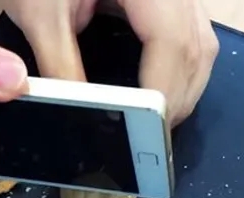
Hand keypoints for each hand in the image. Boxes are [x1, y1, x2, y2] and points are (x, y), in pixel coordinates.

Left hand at [4, 0, 218, 127]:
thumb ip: (60, 65)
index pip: (170, 40)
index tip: (145, 129)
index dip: (161, 90)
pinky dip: (180, 73)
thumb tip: (82, 115)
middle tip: (149, 139)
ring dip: (182, 90)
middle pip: (195, 48)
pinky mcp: (171, 1)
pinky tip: (161, 92)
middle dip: (175, 99)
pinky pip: (192, 40)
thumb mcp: (42, 14)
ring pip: (201, 47)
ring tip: (156, 123)